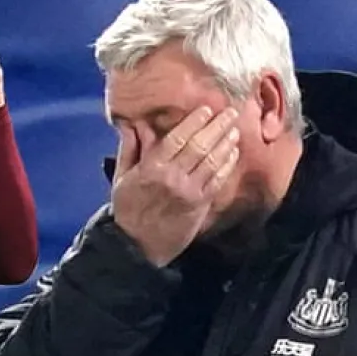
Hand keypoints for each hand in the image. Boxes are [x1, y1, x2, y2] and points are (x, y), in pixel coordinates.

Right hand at [110, 106, 240, 265]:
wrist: (136, 245)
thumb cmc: (128, 209)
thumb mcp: (122, 178)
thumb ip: (130, 150)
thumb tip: (134, 126)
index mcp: (151, 168)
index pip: (176, 138)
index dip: (194, 122)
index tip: (206, 110)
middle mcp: (171, 177)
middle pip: (199, 145)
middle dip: (217, 126)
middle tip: (230, 112)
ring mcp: (188, 191)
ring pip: (212, 160)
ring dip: (226, 142)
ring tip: (234, 129)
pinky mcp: (199, 204)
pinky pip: (217, 179)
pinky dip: (227, 164)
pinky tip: (233, 153)